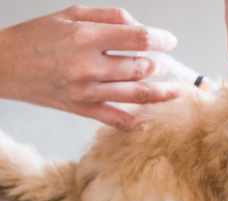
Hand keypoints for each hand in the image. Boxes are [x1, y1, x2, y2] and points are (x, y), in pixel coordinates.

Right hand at [0, 6, 179, 130]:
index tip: (169, 41)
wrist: (4, 65)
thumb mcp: (71, 14)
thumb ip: (110, 17)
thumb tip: (140, 27)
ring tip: (175, 90)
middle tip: (165, 64)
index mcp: (87, 37)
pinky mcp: (81, 108)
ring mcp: (86, 91)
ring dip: (161, 93)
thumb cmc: (37, 37)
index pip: (139, 38)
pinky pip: (115, 119)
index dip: (161, 39)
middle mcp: (89, 66)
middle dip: (160, 65)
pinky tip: (147, 120)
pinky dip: (134, 123)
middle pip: (141, 68)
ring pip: (135, 94)